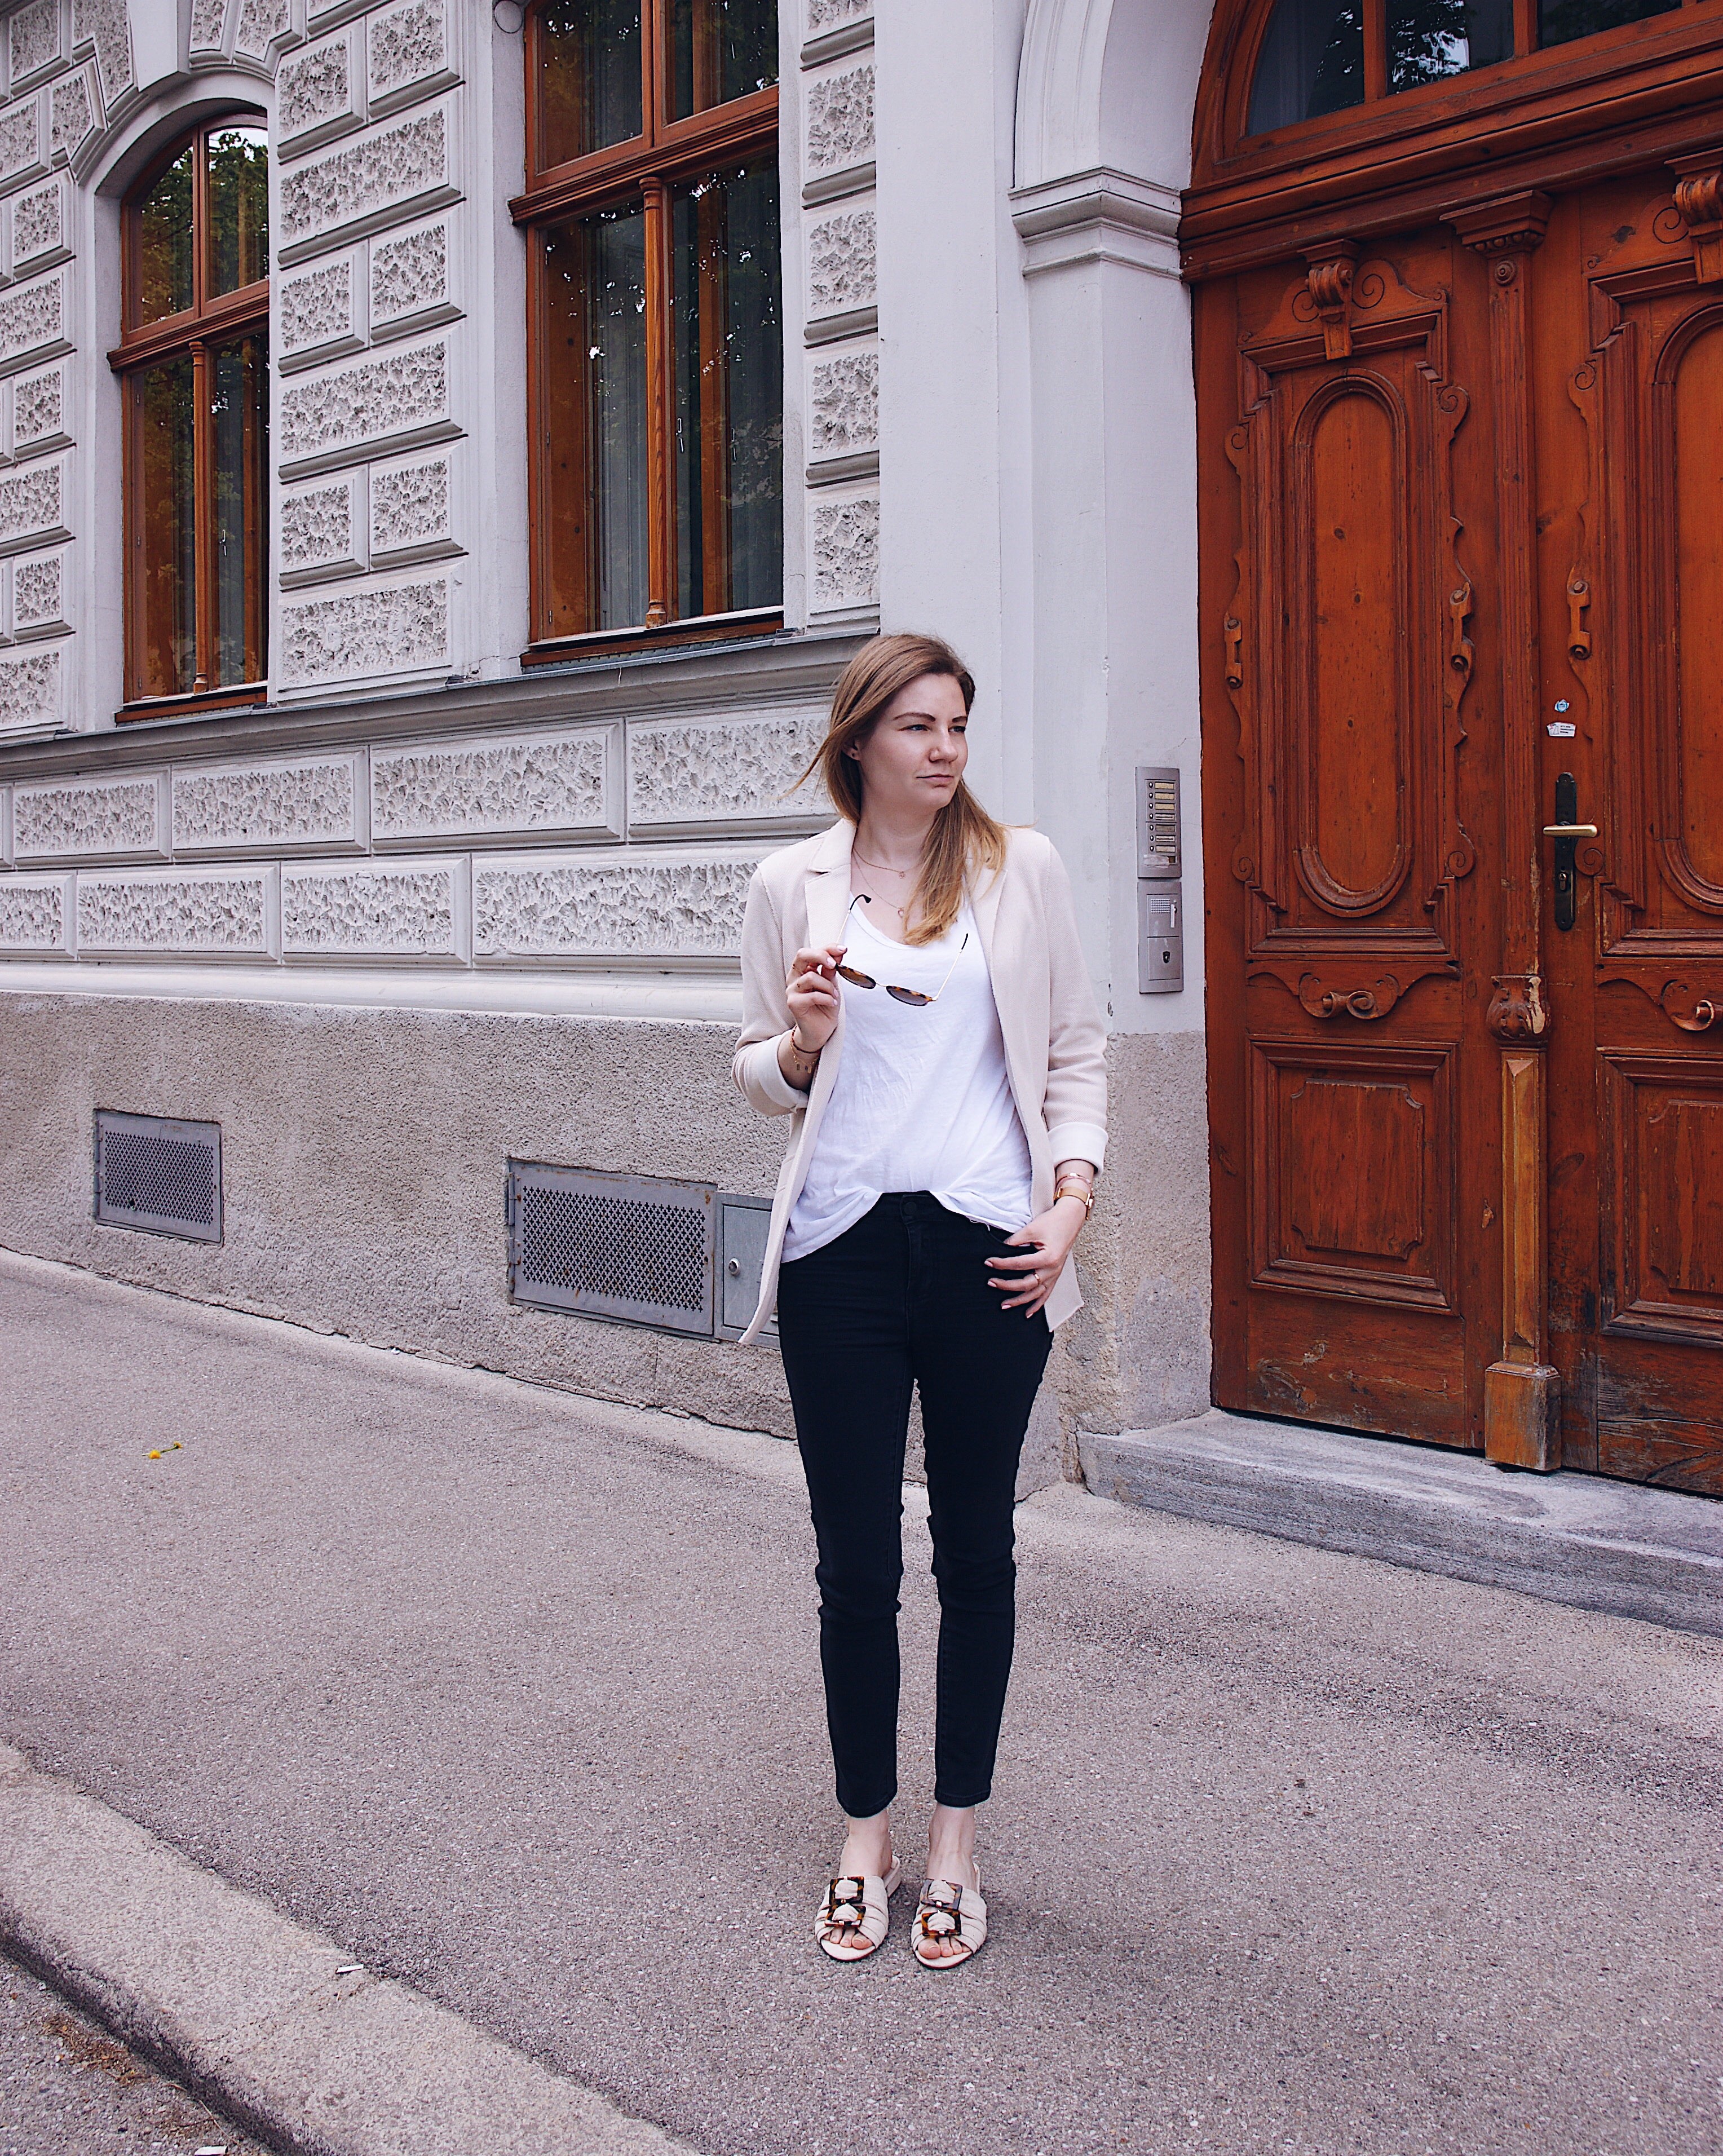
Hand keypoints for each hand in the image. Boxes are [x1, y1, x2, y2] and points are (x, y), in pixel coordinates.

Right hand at [786, 943, 846, 1053]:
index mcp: (803, 970)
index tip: (843, 949)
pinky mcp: (793, 1003)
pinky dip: (827, 998)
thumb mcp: (832, 985)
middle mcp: (794, 977)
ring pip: (811, 977)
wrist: (820, 1030)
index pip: (811, 951)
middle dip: (821, 956)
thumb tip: (839, 952)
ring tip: (834, 995)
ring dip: (828, 986)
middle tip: (834, 965)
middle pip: (802, 955)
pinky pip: (813, 995)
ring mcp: (792, 990)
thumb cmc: (825, 1006)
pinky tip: (832, 1003)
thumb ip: (831, 969)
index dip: (827, 948)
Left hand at [986, 1197, 1085, 1315]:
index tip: (989, 1263)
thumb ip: (1015, 1241)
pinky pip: (1046, 1295)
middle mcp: (1052, 1270)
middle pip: (1026, 1284)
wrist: (1070, 1219)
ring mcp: (1055, 1275)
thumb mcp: (1032, 1229)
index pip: (1019, 1264)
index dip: (1001, 1264)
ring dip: (1019, 1301)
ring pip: (1036, 1294)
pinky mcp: (1055, 1275)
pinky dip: (1037, 1305)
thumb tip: (1000, 1250)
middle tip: (991, 1283)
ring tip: (1004, 1305)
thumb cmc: (1053, 1222)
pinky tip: (1027, 1313)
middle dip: (1007, 1285)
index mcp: (1047, 1258)